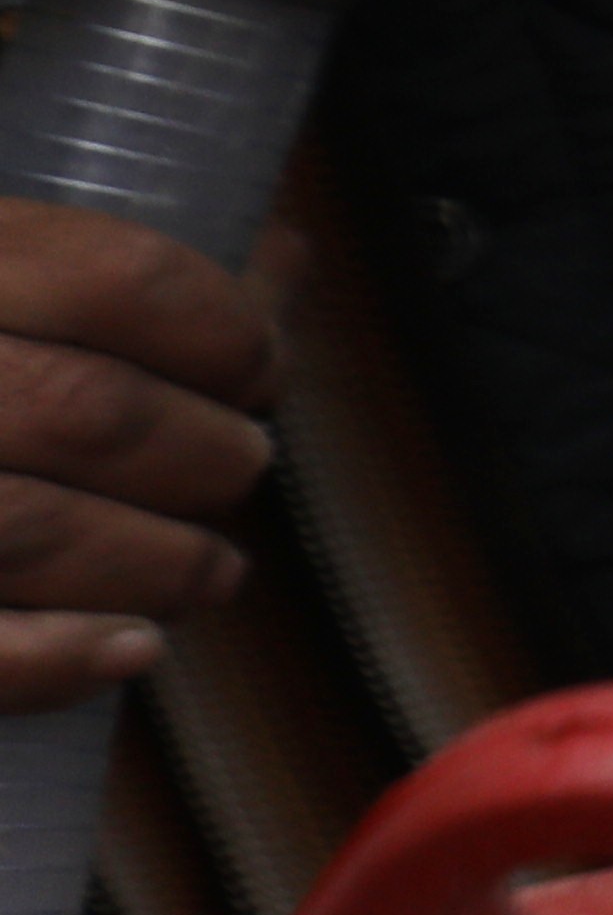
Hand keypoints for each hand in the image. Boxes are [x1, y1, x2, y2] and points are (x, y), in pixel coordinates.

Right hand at [0, 203, 271, 717]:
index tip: (258, 364)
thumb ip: (95, 267)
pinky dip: (55, 658)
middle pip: (88, 412)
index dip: (221, 328)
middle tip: (241, 465)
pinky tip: (128, 650)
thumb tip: (281, 256)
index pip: (116, 278)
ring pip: (30, 531)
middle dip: (202, 452)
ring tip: (209, 570)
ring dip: (156, 562)